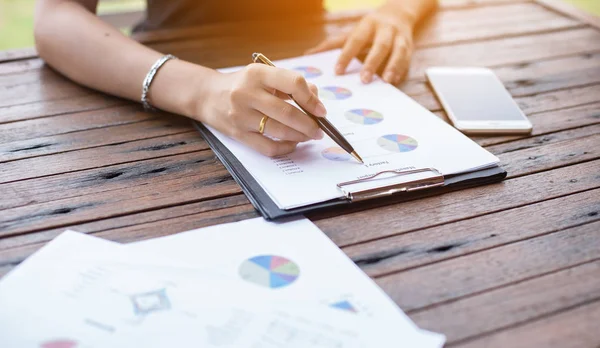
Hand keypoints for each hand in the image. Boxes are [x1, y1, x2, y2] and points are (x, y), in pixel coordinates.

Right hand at [199, 64, 325, 156]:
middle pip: (288, 113)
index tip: (320, 110)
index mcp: (257, 74)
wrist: (208, 96)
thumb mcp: (263, 75)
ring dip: (301, 136)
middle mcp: (247, 94)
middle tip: (320, 130)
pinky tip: (292, 143)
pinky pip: (267, 147)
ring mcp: (241, 116)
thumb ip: (289, 83)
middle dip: (310, 125)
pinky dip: (285, 148)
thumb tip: (315, 99)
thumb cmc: (243, 85)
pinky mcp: (238, 134)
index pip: (293, 83)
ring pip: (279, 131)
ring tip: (310, 136)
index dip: (311, 99)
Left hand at [306, 5, 415, 84]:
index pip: (355, 40)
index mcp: (367, 26)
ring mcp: (399, 38)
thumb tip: (308, 55)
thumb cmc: (369, 29)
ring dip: (392, 66)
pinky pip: (407, 59)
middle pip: (379, 46)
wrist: (398, 14)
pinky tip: (394, 81)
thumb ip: (331, 45)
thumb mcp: (350, 33)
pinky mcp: (409, 47)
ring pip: (398, 51)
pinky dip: (401, 70)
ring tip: (386, 81)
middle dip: (371, 62)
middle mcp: (384, 30)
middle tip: (363, 79)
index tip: (338, 71)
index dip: (346, 56)